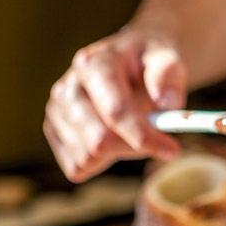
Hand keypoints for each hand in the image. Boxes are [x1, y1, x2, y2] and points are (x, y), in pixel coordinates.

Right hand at [44, 28, 185, 181]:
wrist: (132, 61)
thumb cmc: (150, 62)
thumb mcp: (167, 58)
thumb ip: (170, 76)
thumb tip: (167, 103)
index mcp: (93, 64)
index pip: (115, 111)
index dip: (143, 136)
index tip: (172, 150)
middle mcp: (67, 87)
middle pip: (99, 141)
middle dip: (135, 147)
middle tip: (162, 141)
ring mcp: (56, 110)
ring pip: (88, 157)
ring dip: (122, 153)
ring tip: (136, 130)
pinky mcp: (54, 131)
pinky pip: (78, 167)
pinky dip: (103, 163)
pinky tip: (116, 139)